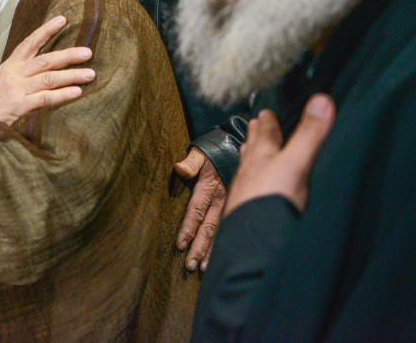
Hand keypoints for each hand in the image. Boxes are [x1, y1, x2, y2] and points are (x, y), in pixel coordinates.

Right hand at [0, 15, 94, 127]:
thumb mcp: (1, 81)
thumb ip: (20, 73)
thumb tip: (44, 67)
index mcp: (10, 66)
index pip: (29, 43)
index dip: (46, 30)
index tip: (63, 20)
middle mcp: (13, 74)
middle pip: (45, 60)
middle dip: (68, 55)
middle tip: (87, 53)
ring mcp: (16, 89)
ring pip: (48, 78)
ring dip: (71, 75)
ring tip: (90, 74)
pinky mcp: (18, 106)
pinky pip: (45, 98)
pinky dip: (62, 95)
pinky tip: (76, 93)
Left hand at [174, 148, 224, 271]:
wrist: (237, 147)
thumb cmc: (213, 151)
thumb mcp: (200, 153)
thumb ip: (190, 162)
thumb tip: (179, 168)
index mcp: (209, 187)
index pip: (196, 210)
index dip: (188, 227)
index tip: (181, 244)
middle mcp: (220, 200)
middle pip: (208, 227)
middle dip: (199, 247)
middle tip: (190, 266)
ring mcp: (230, 205)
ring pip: (220, 231)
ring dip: (212, 250)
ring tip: (205, 268)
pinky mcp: (236, 207)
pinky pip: (230, 228)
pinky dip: (225, 244)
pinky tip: (221, 259)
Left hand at [225, 94, 335, 215]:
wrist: (252, 243)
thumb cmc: (270, 200)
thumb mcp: (296, 164)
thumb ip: (309, 135)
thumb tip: (321, 99)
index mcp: (261, 155)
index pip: (264, 131)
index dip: (266, 120)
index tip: (265, 111)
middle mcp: (249, 171)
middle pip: (252, 148)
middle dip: (255, 136)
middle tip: (253, 125)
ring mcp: (245, 191)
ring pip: (248, 168)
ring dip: (252, 158)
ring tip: (250, 151)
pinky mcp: (246, 211)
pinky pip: (249, 190)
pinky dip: (253, 183)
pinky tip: (254, 190)